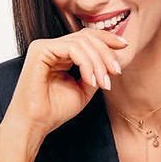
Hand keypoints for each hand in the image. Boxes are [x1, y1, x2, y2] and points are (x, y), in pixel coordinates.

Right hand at [2, 25, 130, 139]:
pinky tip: (91, 80)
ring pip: (82, 42)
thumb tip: (111, 60)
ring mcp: (45, 46)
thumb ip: (96, 72)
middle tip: (116, 72)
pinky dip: (86, 64)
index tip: (124, 47)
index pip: (86, 38)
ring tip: (103, 83)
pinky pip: (72, 48)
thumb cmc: (55, 110)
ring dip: (98, 62)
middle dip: (106, 53)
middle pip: (87, 37)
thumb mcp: (84, 90)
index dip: (107, 39)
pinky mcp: (40, 50)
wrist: (35, 124)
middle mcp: (52, 47)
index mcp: (61, 54)